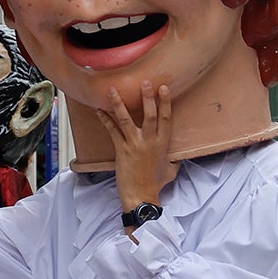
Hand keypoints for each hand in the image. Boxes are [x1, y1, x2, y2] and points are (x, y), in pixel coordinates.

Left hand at [98, 81, 176, 213]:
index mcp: (163, 144)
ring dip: (119, 103)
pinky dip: (105, 119)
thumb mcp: (171, 169)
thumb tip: (178, 154)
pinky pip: (112, 131)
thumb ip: (174, 158)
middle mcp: (149, 142)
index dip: (165, 102)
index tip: (163, 88)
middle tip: (144, 82)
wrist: (141, 196)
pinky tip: (99, 109)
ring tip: (112, 90)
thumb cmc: (156, 184)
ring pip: (126, 120)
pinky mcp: (121, 150)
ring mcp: (134, 145)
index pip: (166, 119)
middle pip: (150, 115)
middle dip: (147, 97)